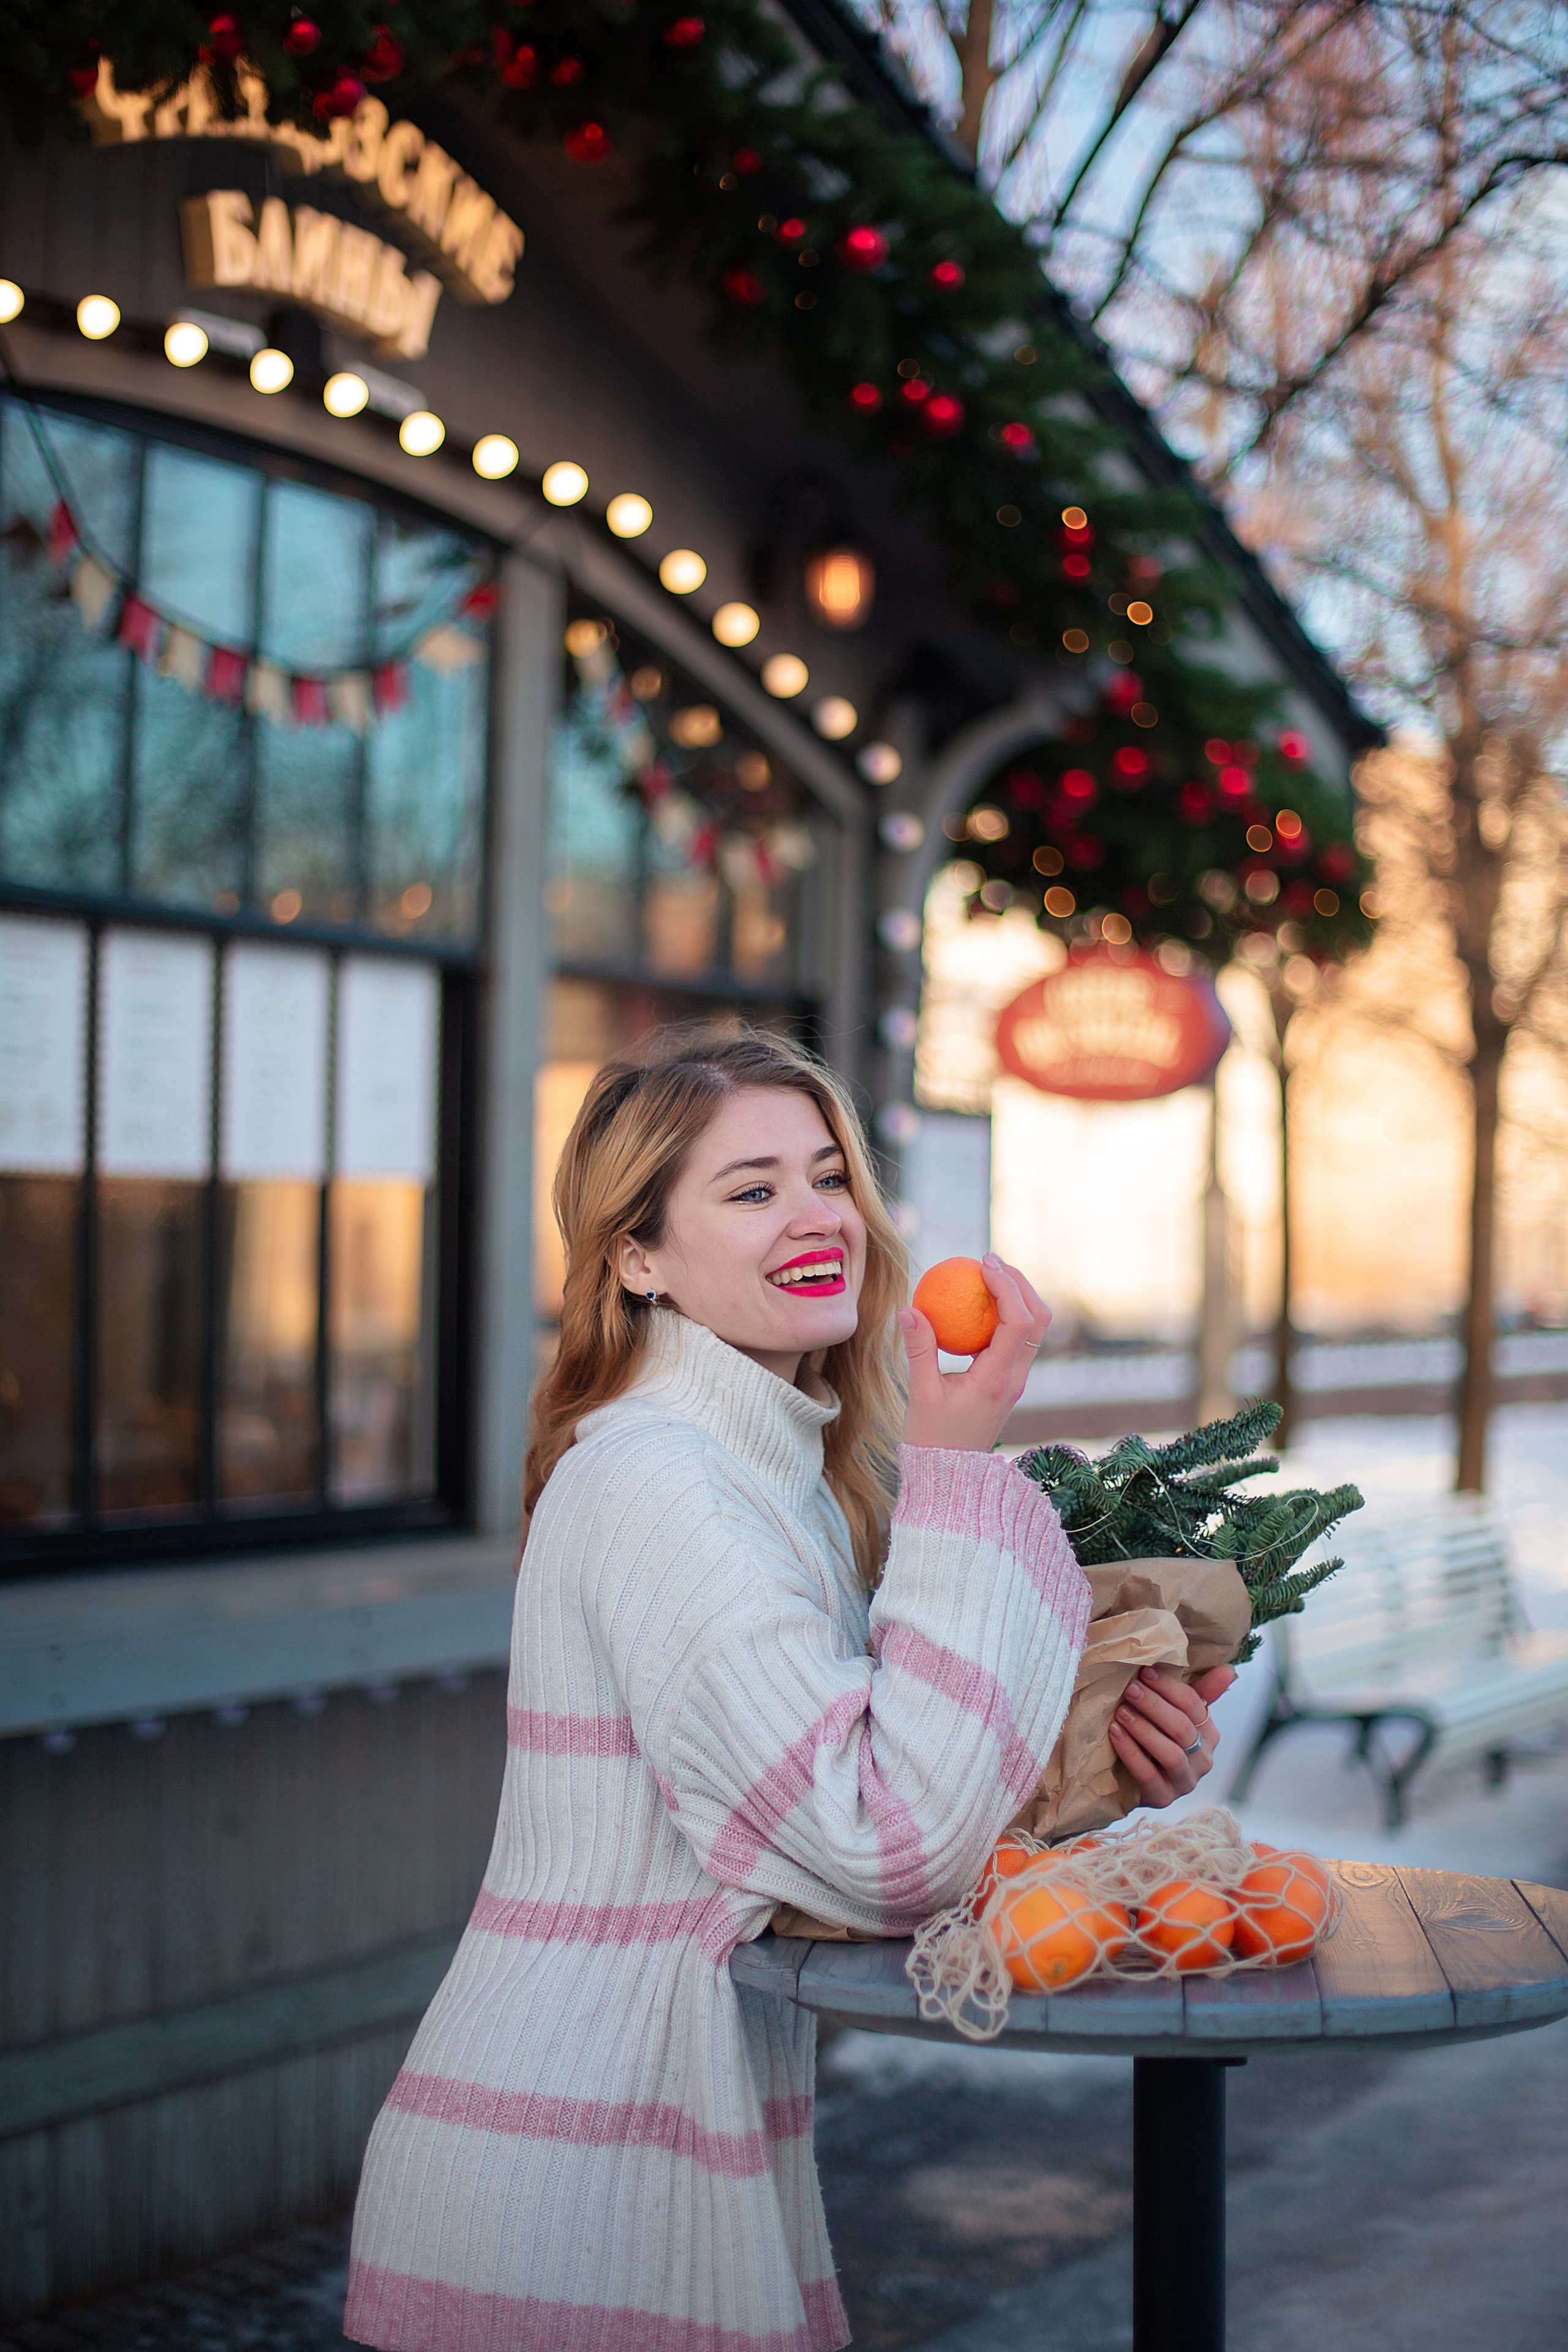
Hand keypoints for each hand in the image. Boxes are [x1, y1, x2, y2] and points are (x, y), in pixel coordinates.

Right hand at [899, 1254, 1049, 1453]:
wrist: (952, 1476)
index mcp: (998, 1379)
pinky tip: (978, 1305)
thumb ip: (918, 1349)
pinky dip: (1006, 1315)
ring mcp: (1016, 1380)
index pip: (1017, 1321)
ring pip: (1033, 1329)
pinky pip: (1016, 1339)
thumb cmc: (932, 1438)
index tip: (983, 1264)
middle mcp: (1015, 1378)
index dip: (1006, 1285)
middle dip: (1020, 1283)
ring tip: (987, 1277)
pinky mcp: (1009, 1381)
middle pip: (1038, 1319)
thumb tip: (907, 1308)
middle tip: (990, 1262)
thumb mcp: (920, 1393)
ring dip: (1018, 1297)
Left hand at [1108, 1663, 1236, 1808]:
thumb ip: (1198, 1692)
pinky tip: (1115, 1732)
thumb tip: (1228, 1669)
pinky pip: (1148, 1775)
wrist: (1132, 1778)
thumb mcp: (1175, 1713)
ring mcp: (1184, 1782)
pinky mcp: (1163, 1798)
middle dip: (1154, 1705)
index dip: (1169, 1687)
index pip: (1194, 1705)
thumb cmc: (1156, 1736)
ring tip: (1122, 1711)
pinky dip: (1131, 1752)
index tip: (1146, 1671)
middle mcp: (1203, 1760)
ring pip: (1170, 1754)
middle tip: (1131, 1688)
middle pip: (1182, 1728)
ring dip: (1144, 1729)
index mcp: (1209, 1735)